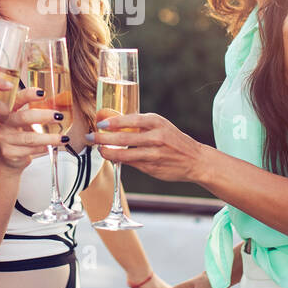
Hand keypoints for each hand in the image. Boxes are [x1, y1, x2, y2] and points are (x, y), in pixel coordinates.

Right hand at [0, 87, 65, 170]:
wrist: (9, 157)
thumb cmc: (20, 134)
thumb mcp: (28, 120)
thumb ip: (42, 108)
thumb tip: (63, 98)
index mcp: (8, 110)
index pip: (17, 99)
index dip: (28, 95)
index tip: (42, 93)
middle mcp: (3, 123)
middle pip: (24, 117)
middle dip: (43, 116)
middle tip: (59, 116)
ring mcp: (5, 139)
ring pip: (30, 138)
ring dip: (49, 138)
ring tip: (63, 138)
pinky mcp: (9, 153)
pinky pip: (30, 150)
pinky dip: (42, 148)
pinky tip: (49, 147)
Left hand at [86, 112, 207, 184]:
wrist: (195, 160)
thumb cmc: (174, 141)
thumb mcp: (161, 126)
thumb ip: (141, 125)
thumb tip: (115, 124)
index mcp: (157, 122)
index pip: (131, 120)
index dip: (114, 122)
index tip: (101, 124)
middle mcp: (156, 137)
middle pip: (124, 138)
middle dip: (104, 138)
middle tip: (92, 137)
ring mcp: (154, 154)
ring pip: (125, 154)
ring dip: (108, 152)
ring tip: (99, 150)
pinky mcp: (152, 167)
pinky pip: (131, 163)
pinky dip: (119, 160)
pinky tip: (112, 157)